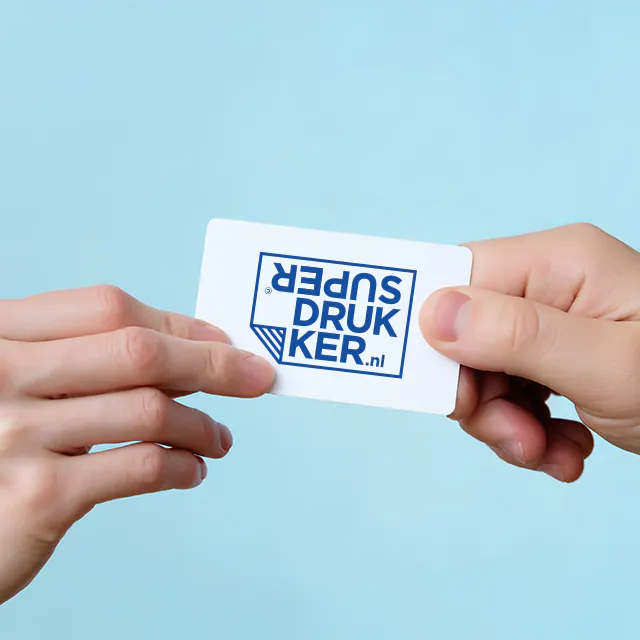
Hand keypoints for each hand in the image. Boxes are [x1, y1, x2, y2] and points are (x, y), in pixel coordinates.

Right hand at [0, 285, 273, 603]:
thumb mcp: (19, 381)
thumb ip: (83, 361)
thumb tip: (191, 354)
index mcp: (2, 332)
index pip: (110, 308)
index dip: (179, 323)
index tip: (222, 341)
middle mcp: (3, 373)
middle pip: (138, 351)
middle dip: (213, 365)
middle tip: (257, 378)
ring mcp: (16, 434)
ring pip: (149, 410)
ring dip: (202, 426)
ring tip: (219, 438)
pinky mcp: (38, 496)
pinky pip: (140, 467)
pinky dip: (182, 467)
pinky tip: (192, 471)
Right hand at [420, 224, 639, 482]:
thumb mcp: (606, 366)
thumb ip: (517, 336)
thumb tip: (432, 314)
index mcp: (554, 262)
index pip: (455, 279)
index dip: (434, 337)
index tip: (453, 397)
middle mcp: (545, 283)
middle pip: (461, 333)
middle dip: (479, 396)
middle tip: (516, 438)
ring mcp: (549, 321)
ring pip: (481, 370)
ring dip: (505, 424)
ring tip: (550, 454)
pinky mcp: (554, 356)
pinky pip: (509, 391)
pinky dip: (526, 430)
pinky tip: (563, 450)